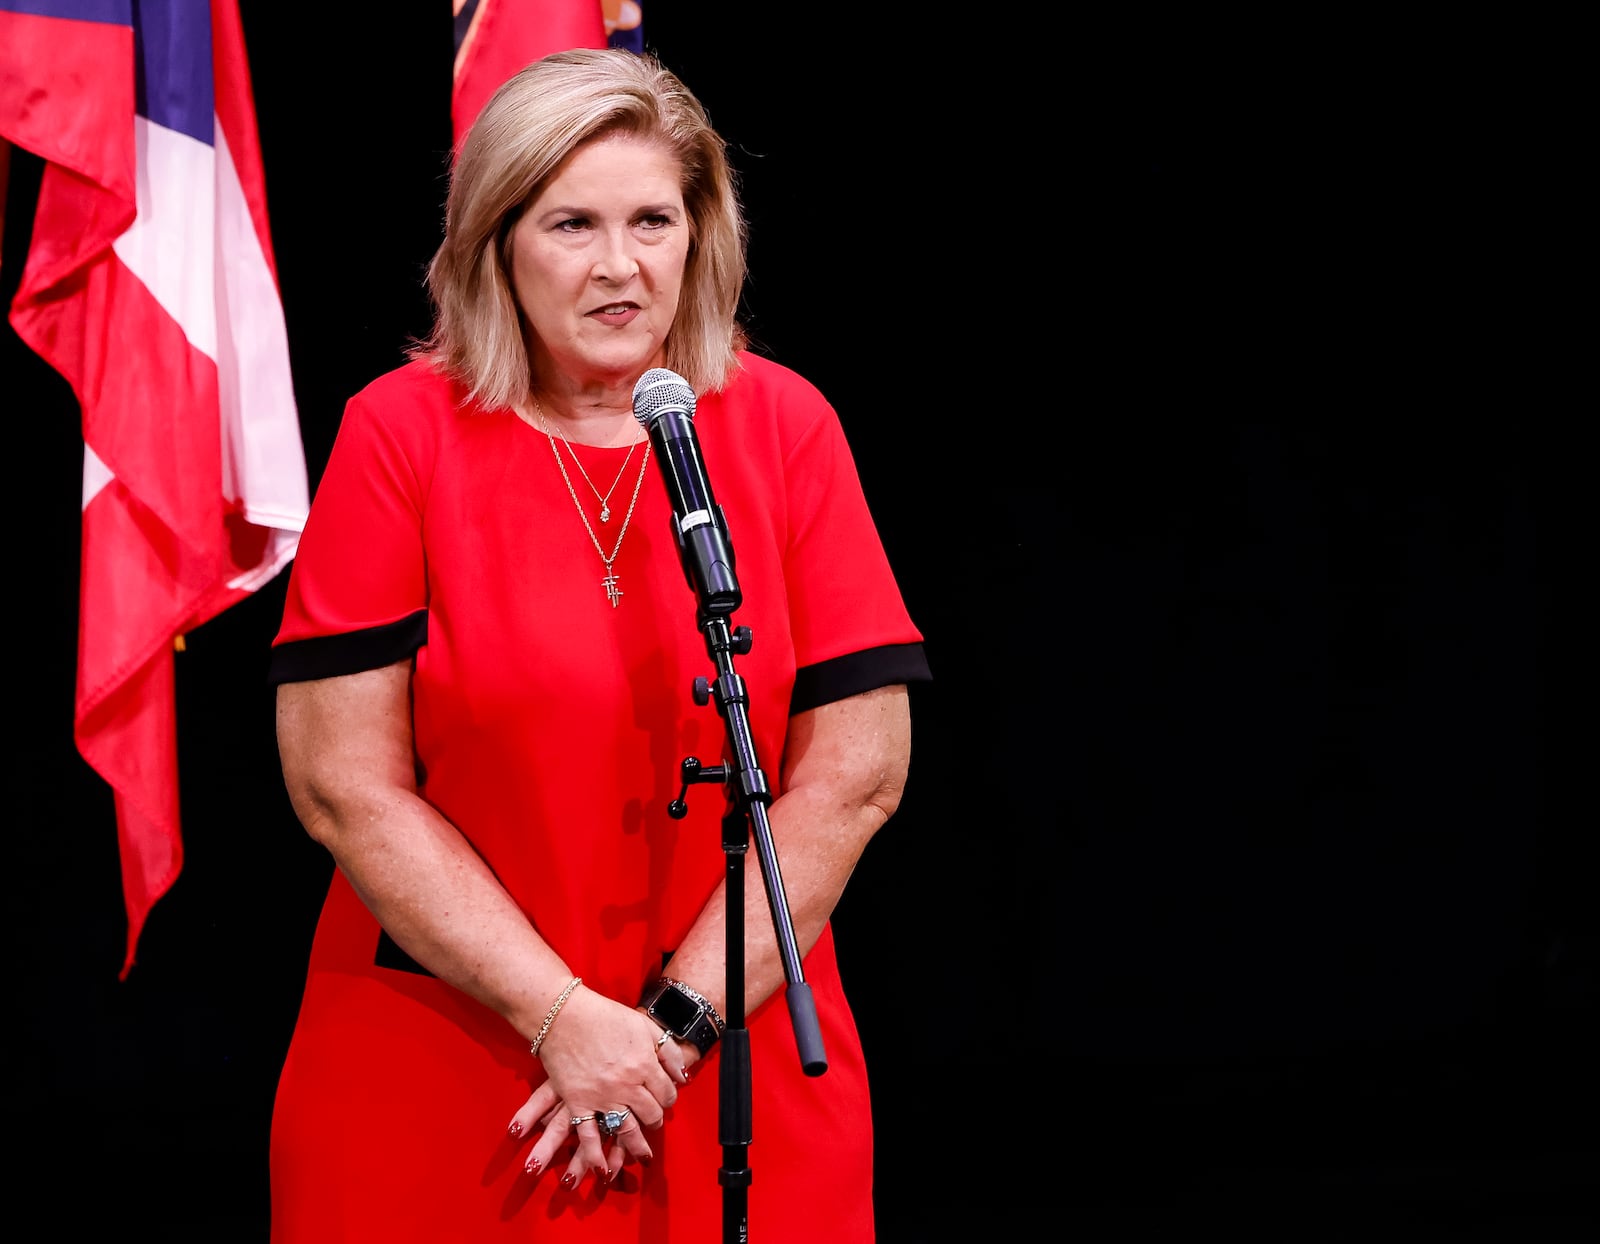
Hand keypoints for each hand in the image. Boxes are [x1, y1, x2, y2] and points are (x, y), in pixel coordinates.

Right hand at [505, 987, 688, 1189]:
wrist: (563, 1015)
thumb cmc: (604, 1016)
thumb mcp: (644, 1025)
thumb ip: (667, 1050)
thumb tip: (683, 1075)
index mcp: (644, 1063)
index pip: (667, 1093)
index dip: (668, 1098)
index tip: (664, 1098)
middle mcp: (627, 1084)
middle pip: (651, 1113)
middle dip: (655, 1119)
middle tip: (653, 1120)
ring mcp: (602, 1096)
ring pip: (627, 1131)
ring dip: (637, 1146)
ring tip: (642, 1154)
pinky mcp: (578, 1103)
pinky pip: (589, 1136)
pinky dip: (597, 1156)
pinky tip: (603, 1170)